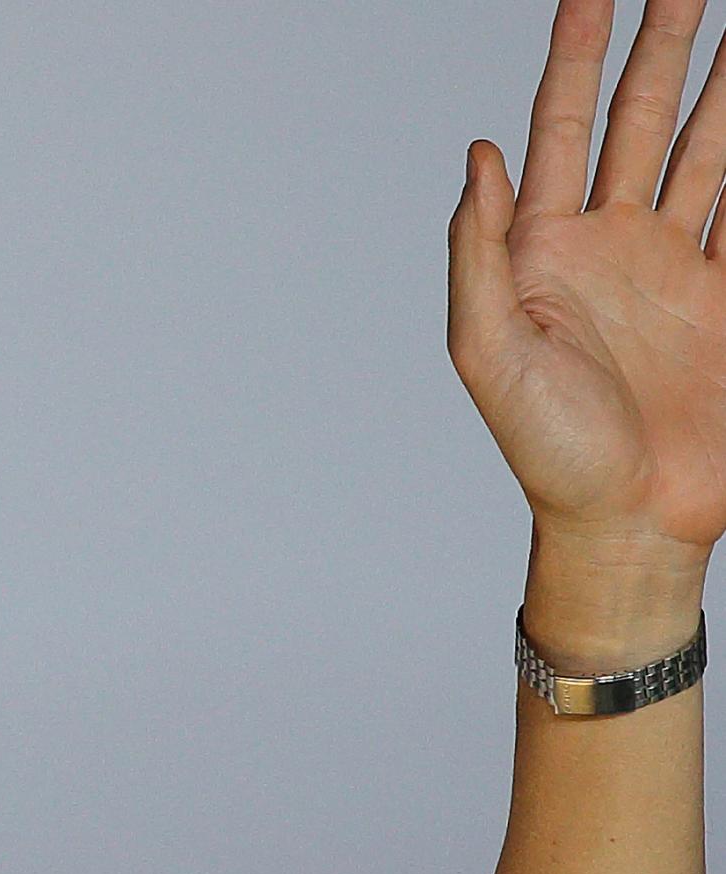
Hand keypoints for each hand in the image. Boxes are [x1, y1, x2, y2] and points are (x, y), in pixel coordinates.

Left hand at [452, 0, 725, 567]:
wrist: (627, 521)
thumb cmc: (548, 453)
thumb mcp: (487, 352)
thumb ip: (477, 252)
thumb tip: (477, 155)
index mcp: (541, 252)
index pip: (562, 128)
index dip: (575, 56)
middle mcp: (607, 246)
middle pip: (642, 118)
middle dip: (666, 44)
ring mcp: (671, 265)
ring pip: (707, 147)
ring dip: (725, 86)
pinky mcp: (725, 293)